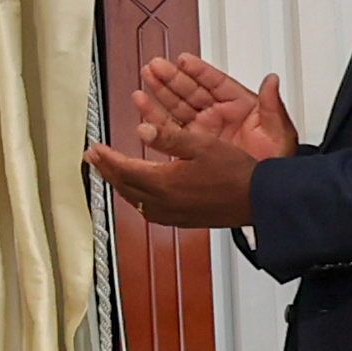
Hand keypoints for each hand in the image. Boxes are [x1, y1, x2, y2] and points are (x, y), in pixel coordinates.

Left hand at [87, 92, 267, 230]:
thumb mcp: (201, 145)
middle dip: (106, 170)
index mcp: (164, 184)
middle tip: (94, 158)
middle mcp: (162, 203)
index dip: (107, 157)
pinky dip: (135, 196)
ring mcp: (170, 214)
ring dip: (119, 183)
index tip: (94, 148)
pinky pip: (146, 209)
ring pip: (132, 199)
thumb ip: (169, 137)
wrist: (258, 200)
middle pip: (123, 186)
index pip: (124, 169)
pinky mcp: (179, 220)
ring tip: (110, 172)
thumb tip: (142, 130)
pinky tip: (138, 190)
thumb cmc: (235, 173)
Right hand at [138, 53, 296, 162]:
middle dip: (172, 77)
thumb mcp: (280, 132)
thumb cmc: (275, 161)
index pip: (215, 82)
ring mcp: (203, 131)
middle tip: (156, 65)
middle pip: (191, 90)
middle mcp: (218, 116)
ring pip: (177, 106)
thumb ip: (272, 105)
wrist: (264, 191)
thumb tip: (272, 82)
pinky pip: (170, 129)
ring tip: (147, 77)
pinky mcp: (191, 147)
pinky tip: (144, 105)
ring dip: (161, 91)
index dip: (199, 70)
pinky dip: (155, 118)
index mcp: (239, 107)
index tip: (183, 60)